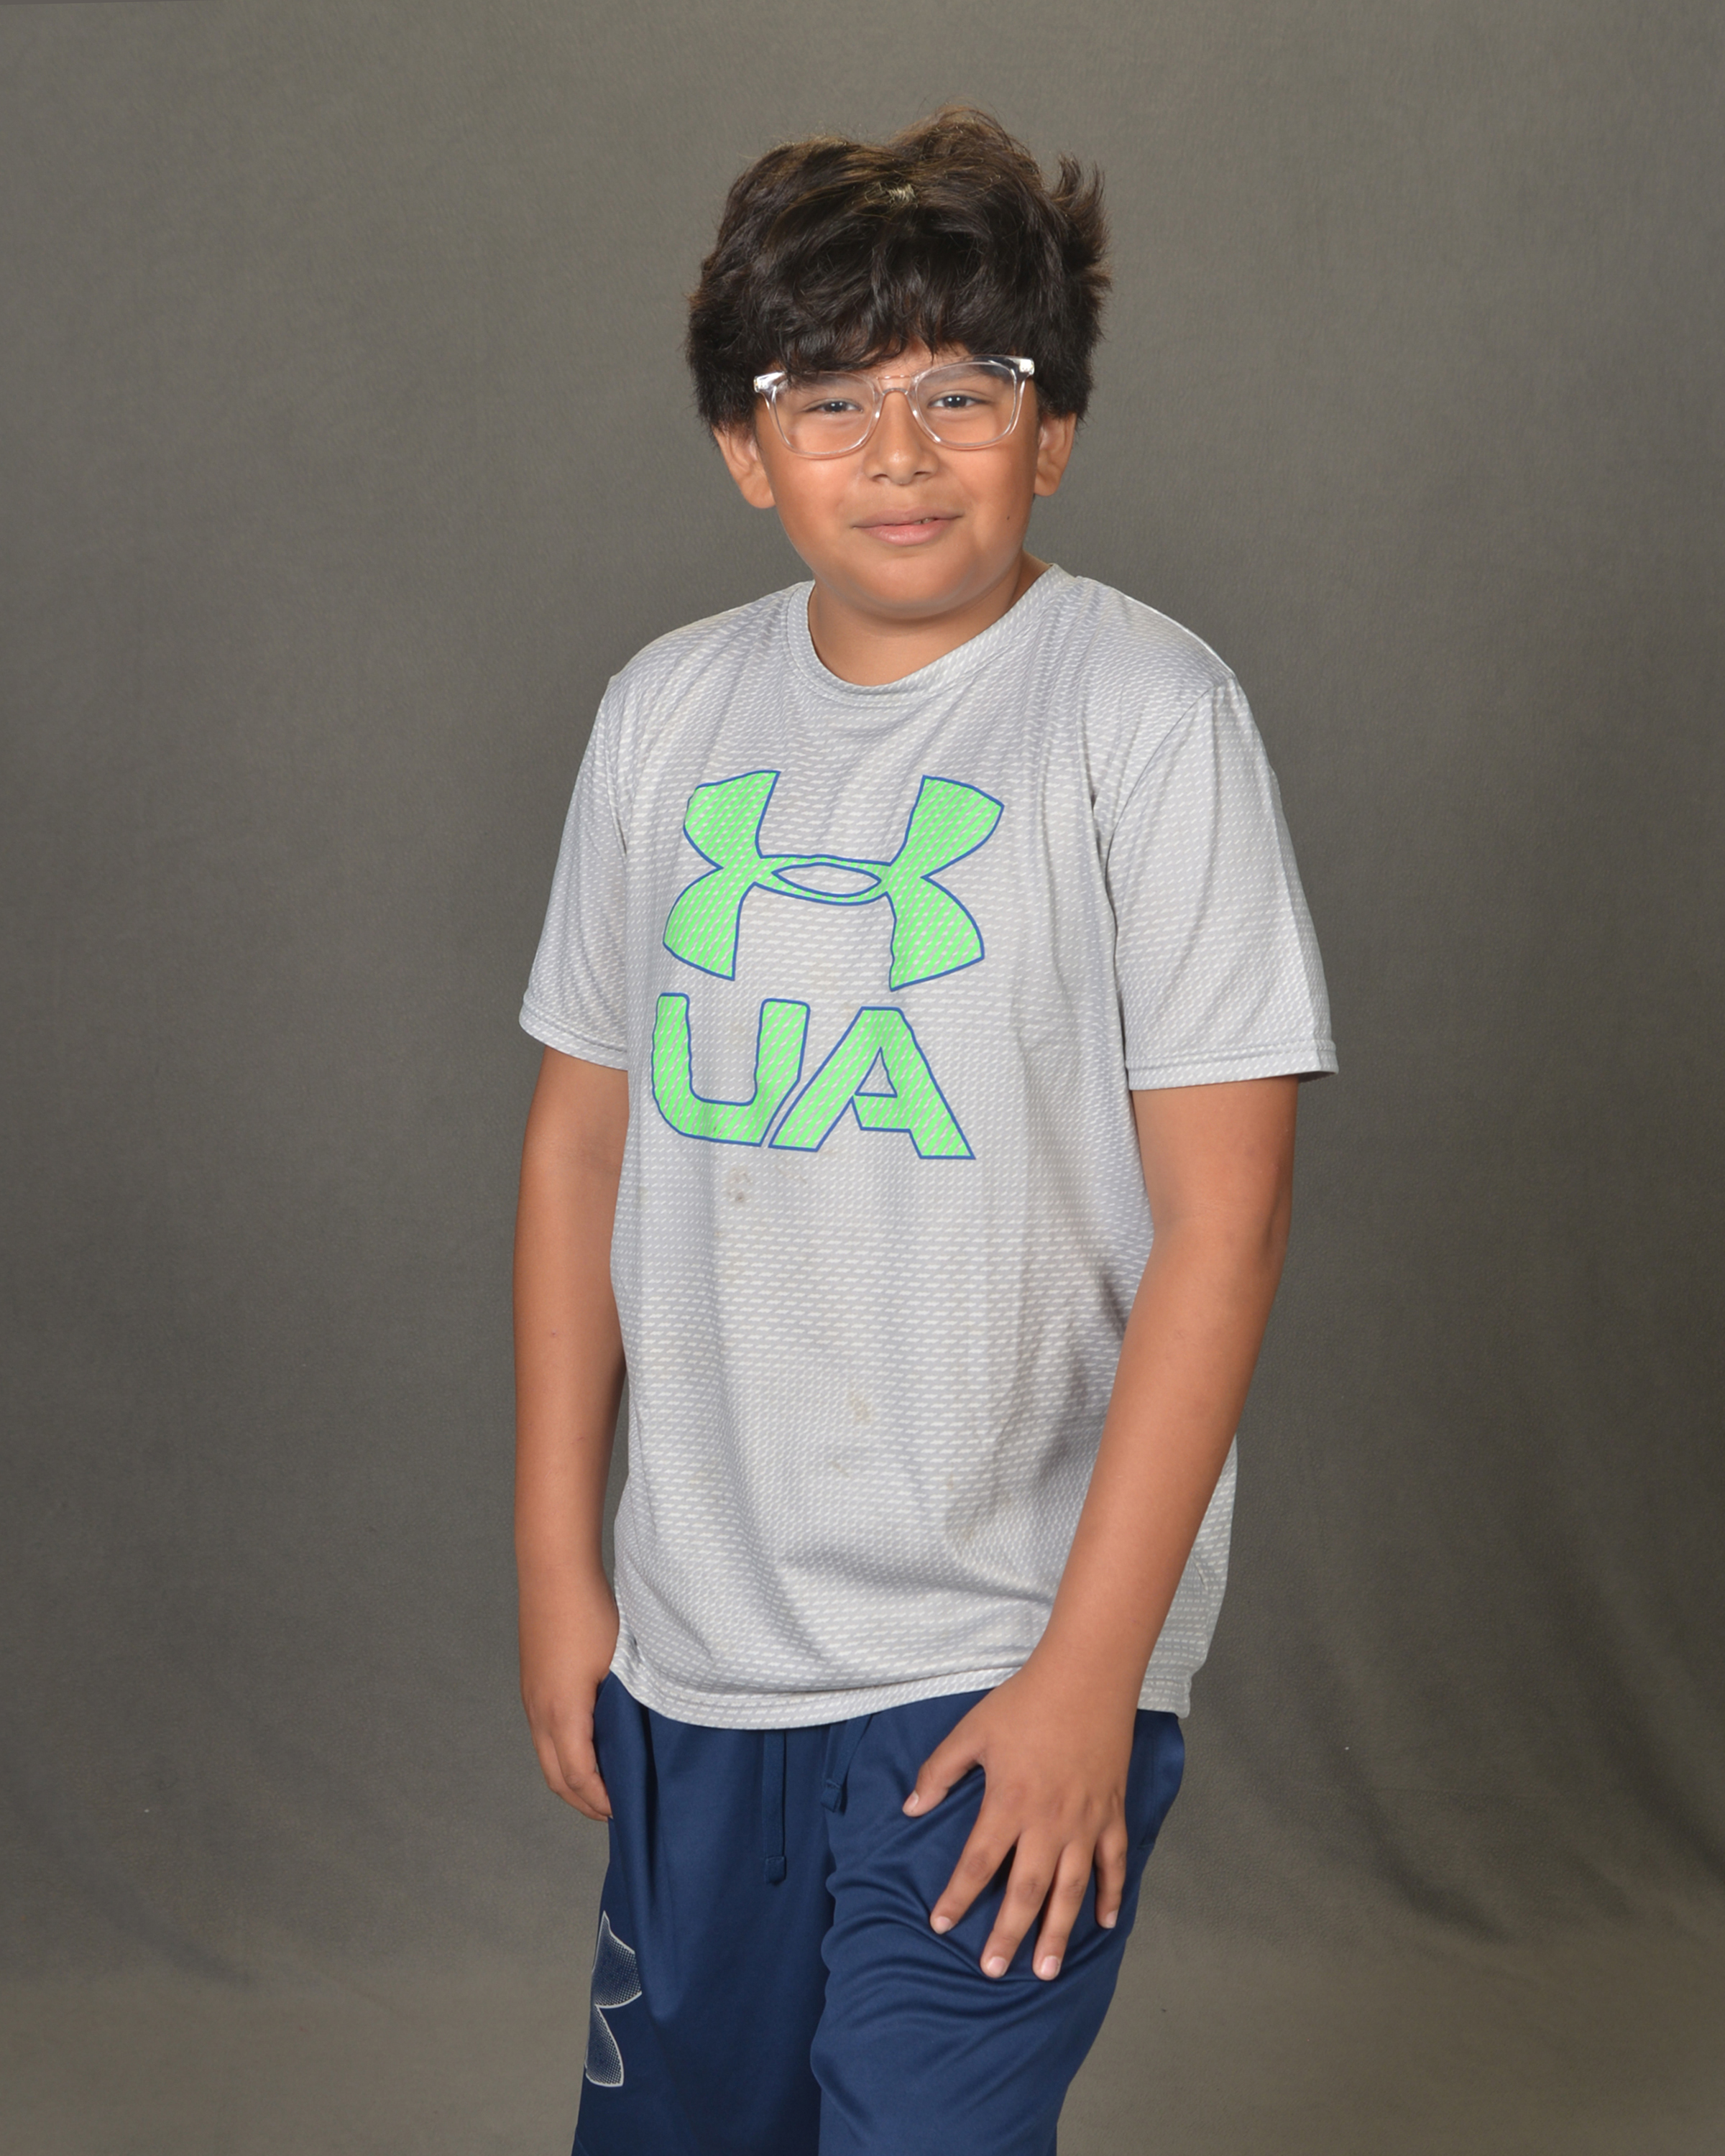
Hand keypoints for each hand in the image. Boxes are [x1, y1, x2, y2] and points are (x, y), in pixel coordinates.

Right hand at [519, 1571, 619, 1820]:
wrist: (554, 1572)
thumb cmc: (592, 1613)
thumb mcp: (620, 1664)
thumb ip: (628, 1706)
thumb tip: (646, 1736)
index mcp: (564, 1712)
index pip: (581, 1777)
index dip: (603, 1800)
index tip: (627, 1810)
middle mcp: (540, 1712)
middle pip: (558, 1779)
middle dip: (585, 1801)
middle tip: (617, 1811)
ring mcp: (532, 1699)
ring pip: (547, 1758)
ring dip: (572, 1780)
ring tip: (604, 1786)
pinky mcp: (532, 1686)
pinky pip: (543, 1735)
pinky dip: (563, 1755)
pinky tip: (588, 1747)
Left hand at [904, 1652, 1135, 1980]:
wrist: (1086, 1677)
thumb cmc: (1025, 1702)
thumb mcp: (972, 1730)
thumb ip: (940, 1771)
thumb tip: (910, 1808)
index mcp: (1009, 1803)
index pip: (977, 1863)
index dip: (957, 1897)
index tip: (940, 1925)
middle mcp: (1048, 1823)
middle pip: (1026, 1891)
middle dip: (1007, 1934)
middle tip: (992, 1971)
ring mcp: (1085, 1822)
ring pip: (1071, 1890)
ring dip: (1058, 1932)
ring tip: (1045, 1970)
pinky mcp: (1112, 1813)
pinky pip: (1114, 1864)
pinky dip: (1111, 1895)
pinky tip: (1104, 1924)